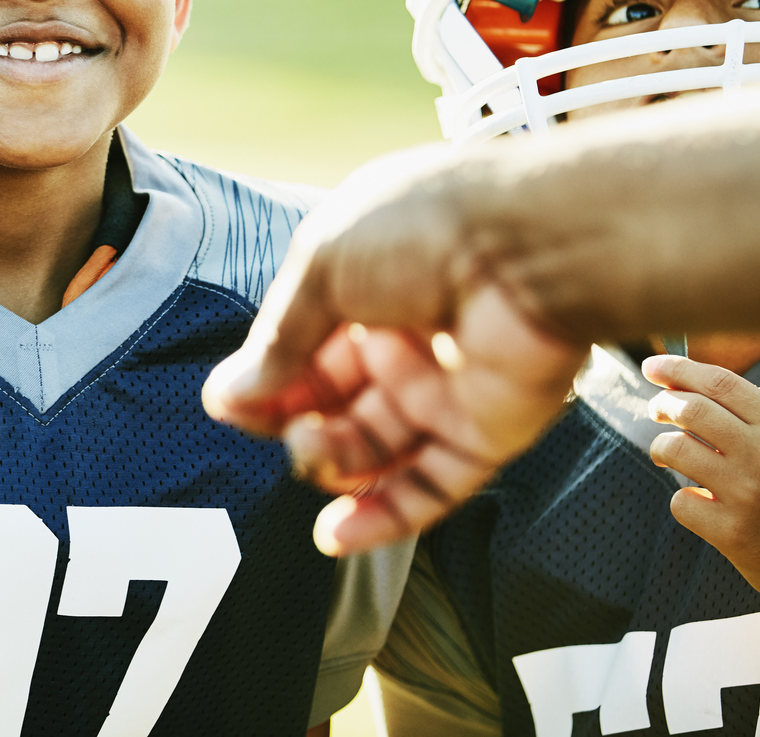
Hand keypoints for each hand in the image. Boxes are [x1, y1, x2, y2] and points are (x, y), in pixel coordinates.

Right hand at [202, 148, 585, 554]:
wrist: (530, 246)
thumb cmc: (427, 227)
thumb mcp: (323, 266)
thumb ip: (279, 339)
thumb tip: (230, 396)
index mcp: (369, 281)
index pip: (305, 346)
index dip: (269, 378)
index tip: (232, 405)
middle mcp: (408, 335)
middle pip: (337, 401)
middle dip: (297, 421)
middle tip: (275, 427)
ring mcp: (449, 386)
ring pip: (377, 448)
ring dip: (332, 462)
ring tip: (310, 453)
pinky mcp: (489, 432)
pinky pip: (431, 486)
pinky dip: (383, 518)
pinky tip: (336, 532)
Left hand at [642, 354, 759, 595]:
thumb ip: (749, 413)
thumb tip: (680, 378)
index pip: (721, 383)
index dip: (680, 370)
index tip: (654, 367)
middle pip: (691, 409)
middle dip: (663, 404)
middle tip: (657, 410)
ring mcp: (747, 495)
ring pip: (676, 449)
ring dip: (662, 447)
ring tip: (667, 453)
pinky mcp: (732, 533)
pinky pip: (681, 501)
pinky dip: (683, 498)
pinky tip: (700, 501)